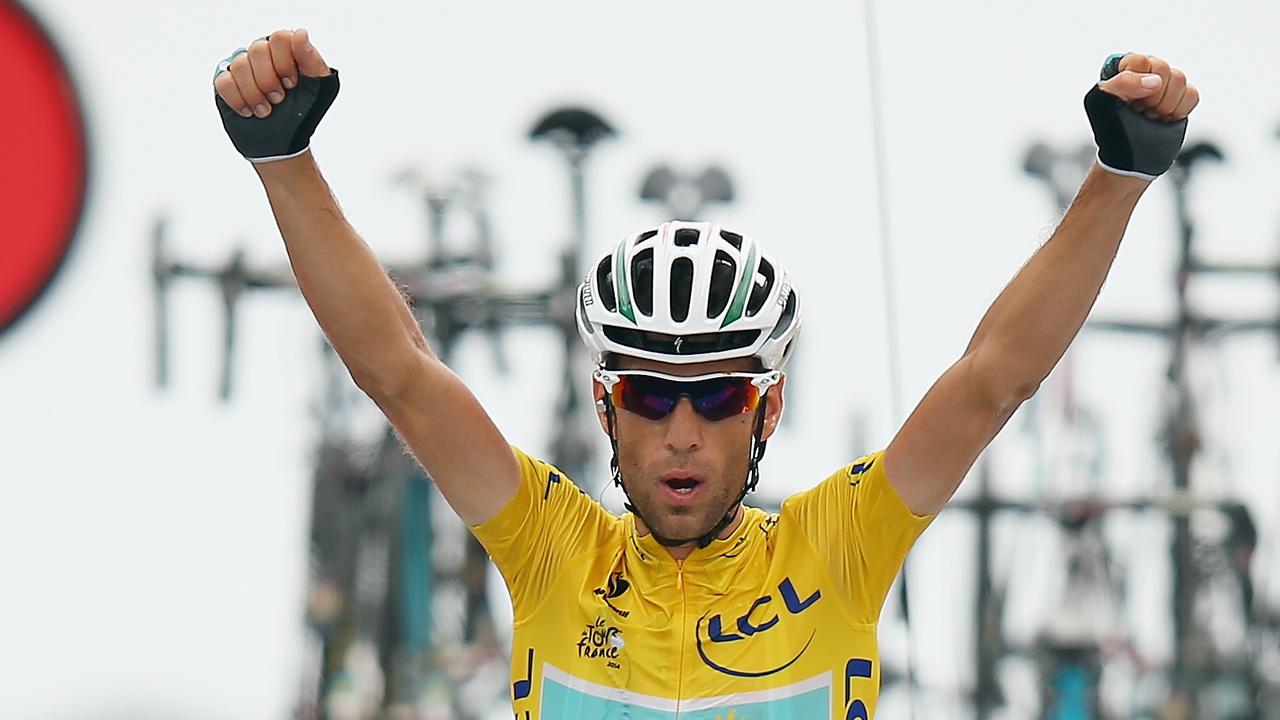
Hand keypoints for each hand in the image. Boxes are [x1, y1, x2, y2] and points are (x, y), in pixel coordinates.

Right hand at [214, 28, 329, 118]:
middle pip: (257, 50)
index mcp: (286, 49)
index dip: (284, 63)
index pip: (280, 38)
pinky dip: (237, 99)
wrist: (287, 136)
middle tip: (278, 99)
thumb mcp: (320, 85)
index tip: (291, 84)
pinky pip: (223, 82)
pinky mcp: (227, 81)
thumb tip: (301, 33)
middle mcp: (263, 52)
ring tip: (265, 110)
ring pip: (239, 65)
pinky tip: (249, 111)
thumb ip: (311, 59)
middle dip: (269, 80)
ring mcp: (243, 65)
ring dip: (253, 93)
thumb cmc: (306, 108)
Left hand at [1096, 53, 1199, 121]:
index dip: (1137, 82)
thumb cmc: (1108, 123)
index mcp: (1125, 67)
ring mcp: (1166, 83)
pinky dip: (1179, 109)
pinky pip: (1192, 94)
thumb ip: (1123, 83)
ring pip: (1179, 79)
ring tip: (1149, 114)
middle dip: (1151, 95)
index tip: (1129, 100)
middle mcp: (1147, 70)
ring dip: (1164, 104)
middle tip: (1140, 109)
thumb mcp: (1102, 101)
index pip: (1140, 61)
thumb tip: (1155, 81)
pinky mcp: (1181, 97)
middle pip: (1163, 68)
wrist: (1123, 150)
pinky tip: (1163, 117)